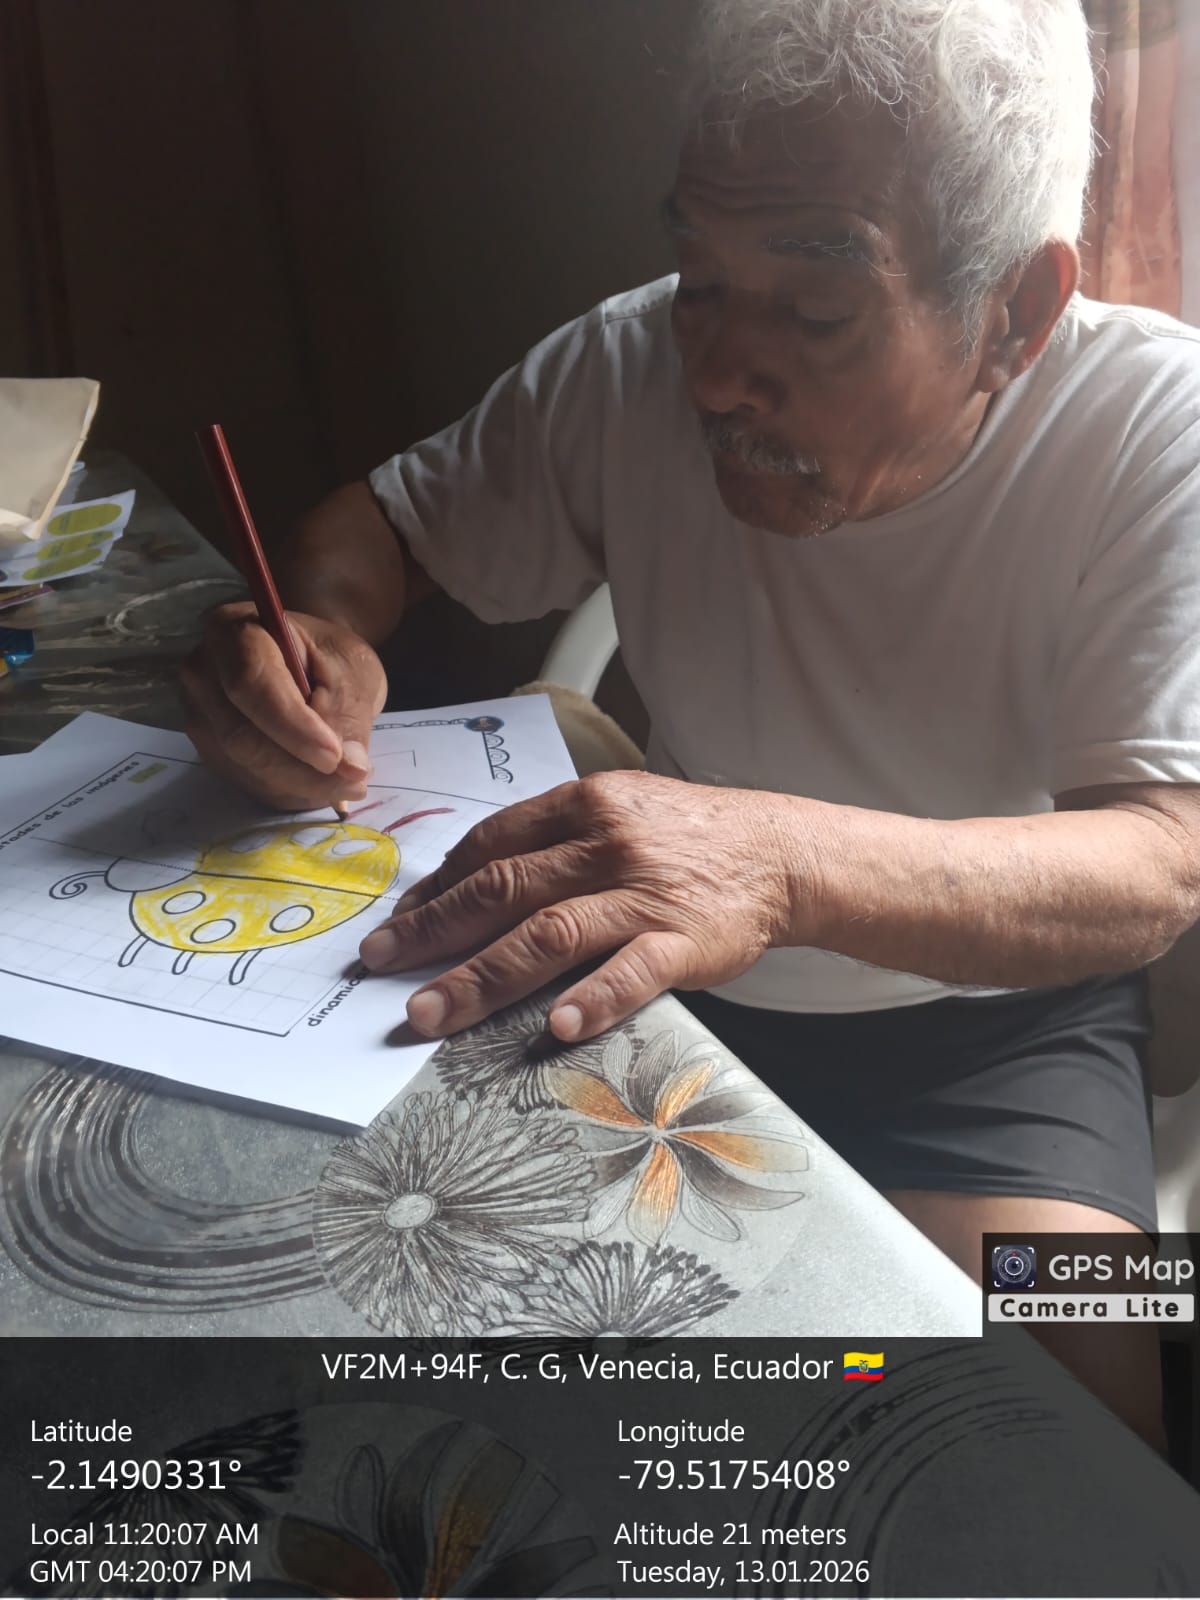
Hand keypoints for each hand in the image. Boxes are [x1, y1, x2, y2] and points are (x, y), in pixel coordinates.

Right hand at [181, 601, 386, 809]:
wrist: (308, 659)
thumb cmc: (329, 655)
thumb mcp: (353, 670)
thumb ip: (348, 712)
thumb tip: (350, 766)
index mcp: (232, 630)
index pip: (251, 685)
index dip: (292, 727)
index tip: (335, 757)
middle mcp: (203, 673)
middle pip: (242, 736)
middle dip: (302, 769)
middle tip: (354, 782)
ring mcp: (200, 715)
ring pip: (246, 767)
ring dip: (301, 786)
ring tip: (347, 783)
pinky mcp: (210, 750)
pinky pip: (248, 783)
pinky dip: (291, 792)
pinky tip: (321, 785)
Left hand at [358, 769, 808, 1040]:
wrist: (780, 852)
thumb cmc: (688, 838)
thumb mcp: (619, 810)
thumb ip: (553, 838)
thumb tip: (471, 880)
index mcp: (584, 806)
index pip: (491, 844)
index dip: (436, 885)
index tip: (397, 920)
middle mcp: (606, 844)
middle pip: (502, 889)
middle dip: (431, 931)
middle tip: (380, 966)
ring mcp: (645, 893)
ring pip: (549, 934)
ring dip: (481, 977)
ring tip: (430, 1014)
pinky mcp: (685, 939)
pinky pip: (633, 971)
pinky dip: (592, 997)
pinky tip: (555, 1025)